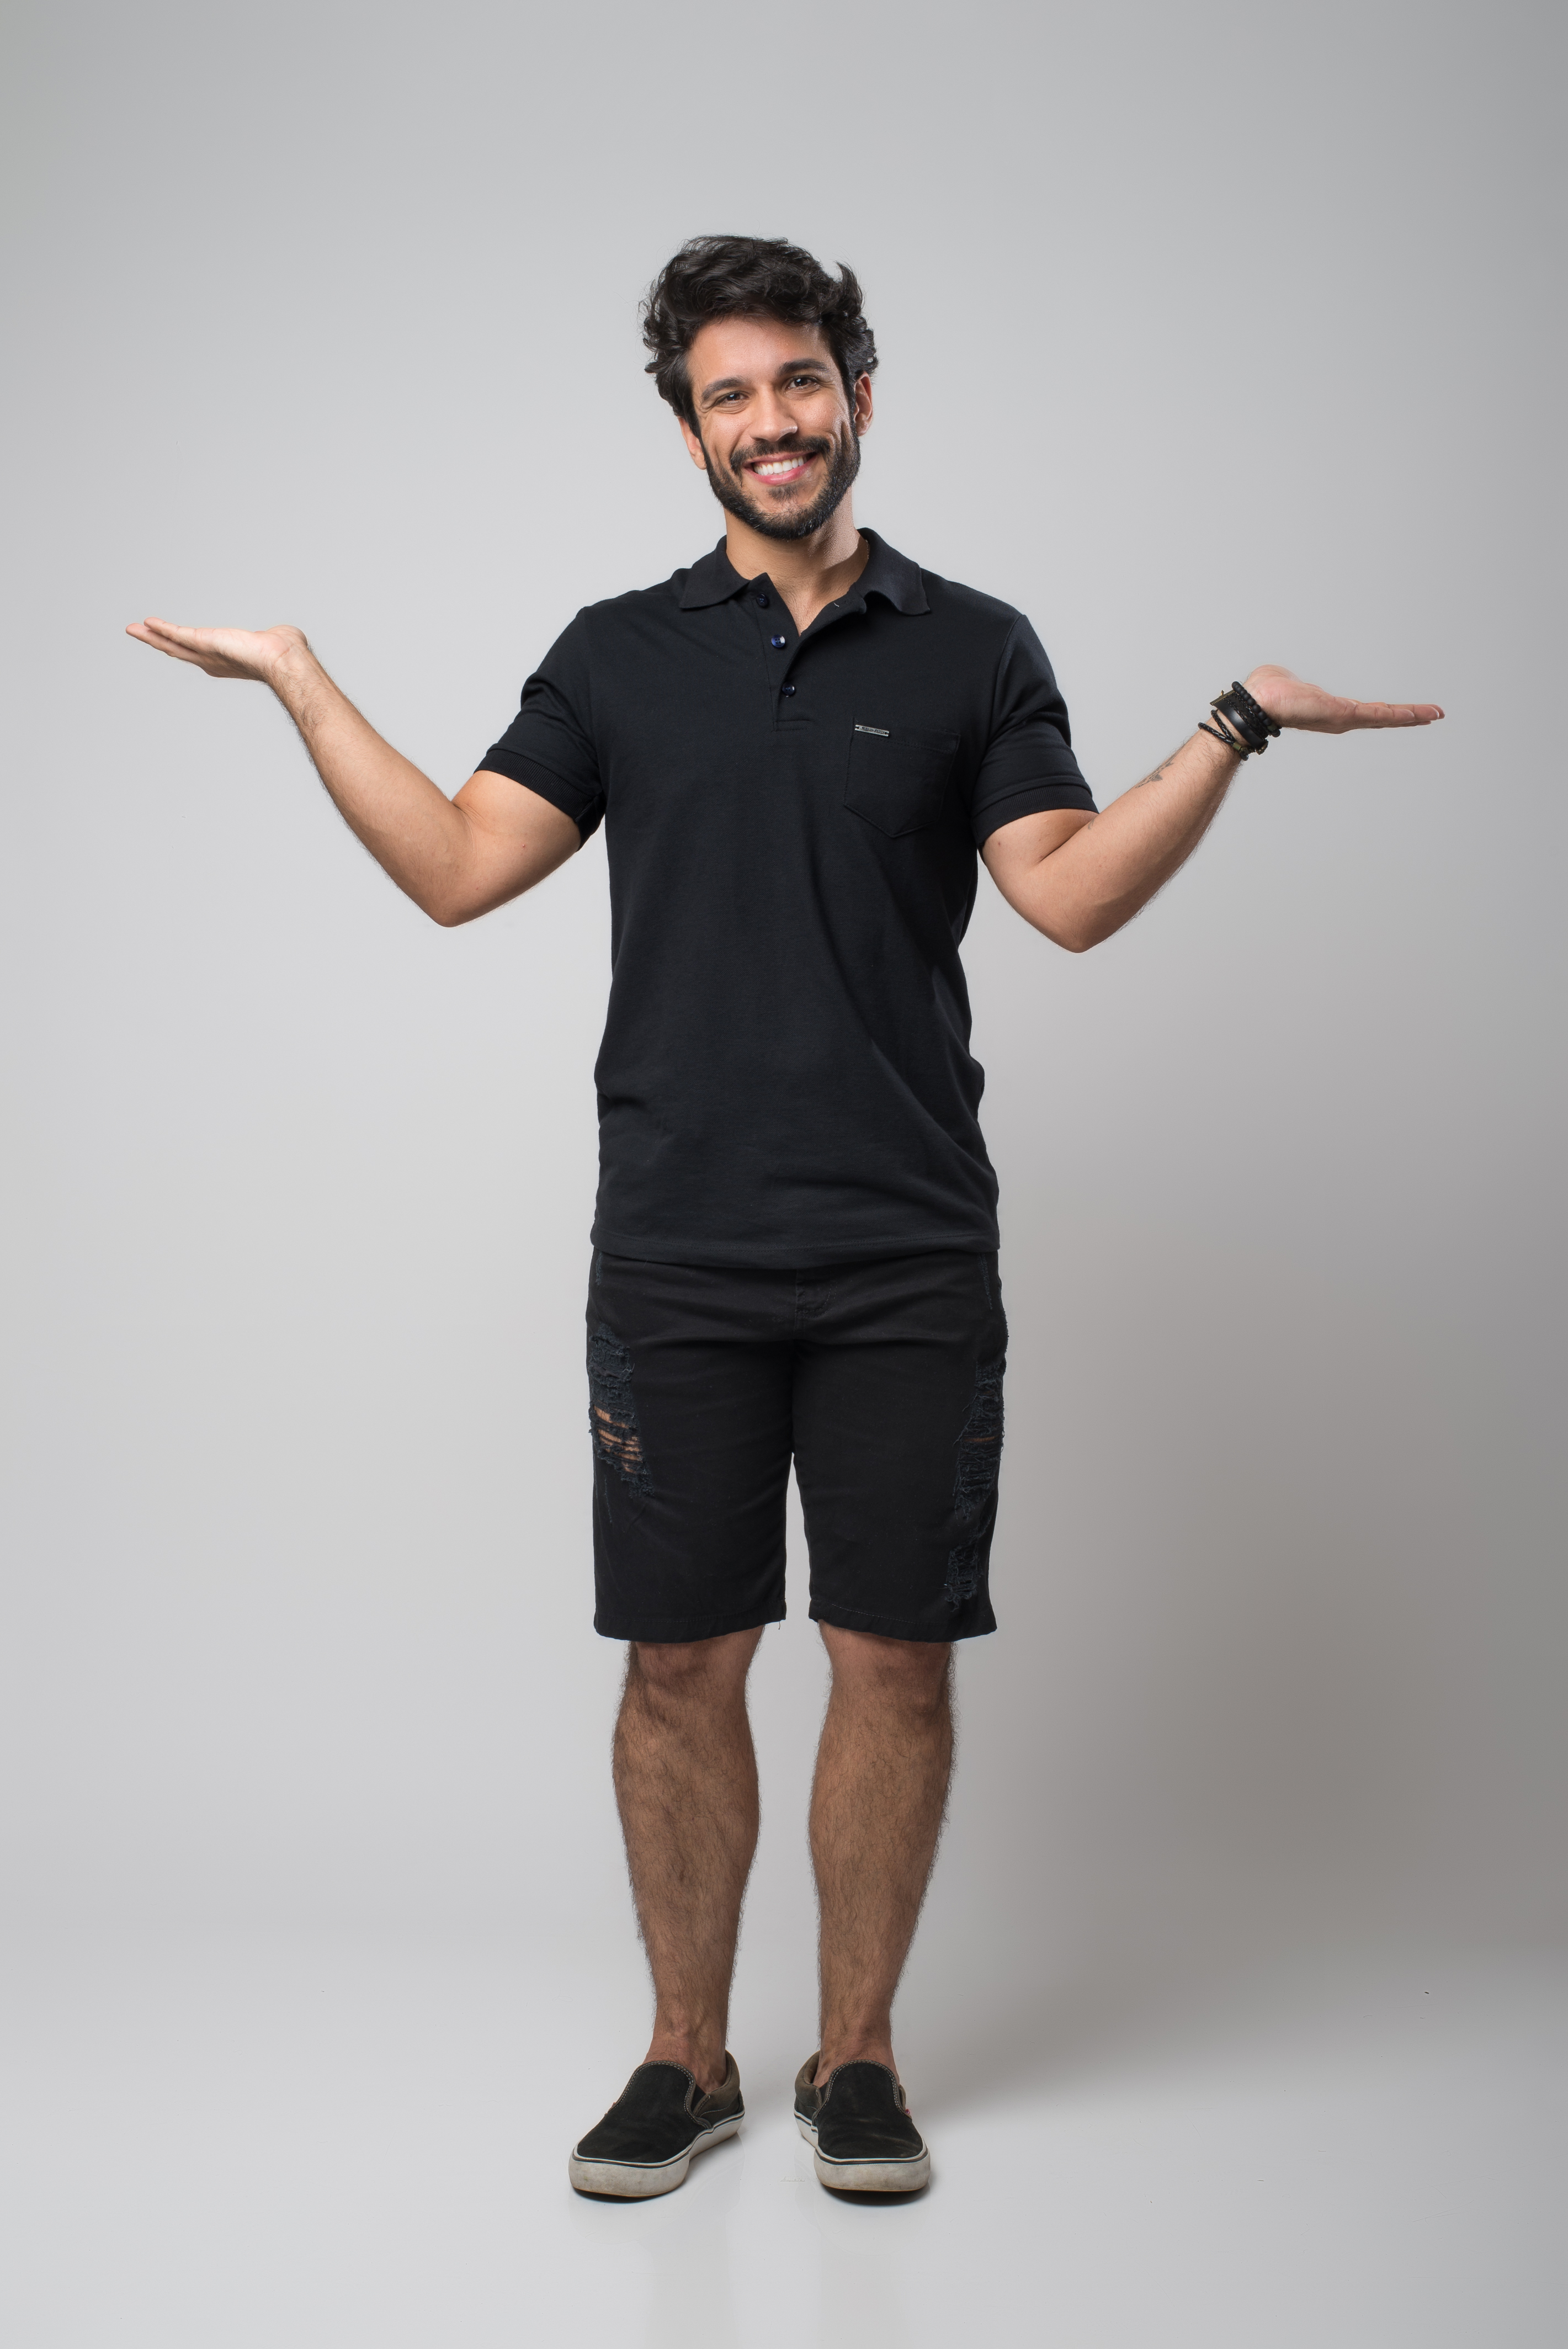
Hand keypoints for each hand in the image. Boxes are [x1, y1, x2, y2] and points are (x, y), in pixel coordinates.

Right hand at [125, 617, 309, 683]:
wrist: (283, 658)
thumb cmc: (285, 652)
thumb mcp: (273, 643)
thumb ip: (272, 639)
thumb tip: (285, 635)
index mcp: (225, 660)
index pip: (197, 651)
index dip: (180, 645)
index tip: (168, 639)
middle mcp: (212, 661)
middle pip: (177, 650)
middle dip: (156, 641)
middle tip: (137, 631)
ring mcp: (206, 654)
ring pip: (171, 644)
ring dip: (151, 636)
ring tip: (133, 628)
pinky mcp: (204, 643)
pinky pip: (178, 635)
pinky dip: (162, 629)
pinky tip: (147, 623)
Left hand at [1243, 665, 1443, 733]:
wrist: (1259, 702)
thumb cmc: (1269, 692)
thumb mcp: (1292, 685)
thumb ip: (1297, 684)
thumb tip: (1289, 681)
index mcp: (1333, 711)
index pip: (1369, 712)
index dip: (1390, 712)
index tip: (1410, 711)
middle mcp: (1341, 718)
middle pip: (1383, 717)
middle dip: (1410, 716)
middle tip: (1435, 714)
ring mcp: (1343, 718)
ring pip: (1384, 717)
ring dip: (1411, 716)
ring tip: (1435, 714)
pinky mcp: (1342, 715)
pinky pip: (1375, 715)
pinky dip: (1397, 715)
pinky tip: (1415, 715)